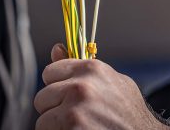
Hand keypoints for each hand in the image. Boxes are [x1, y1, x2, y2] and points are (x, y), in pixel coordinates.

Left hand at [34, 44, 168, 129]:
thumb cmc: (127, 109)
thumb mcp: (109, 79)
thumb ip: (80, 65)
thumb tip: (56, 48)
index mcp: (90, 68)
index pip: (49, 73)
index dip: (57, 85)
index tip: (66, 94)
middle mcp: (80, 87)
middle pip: (42, 98)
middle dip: (54, 108)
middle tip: (74, 115)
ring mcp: (74, 113)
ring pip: (42, 121)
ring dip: (55, 127)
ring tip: (77, 126)